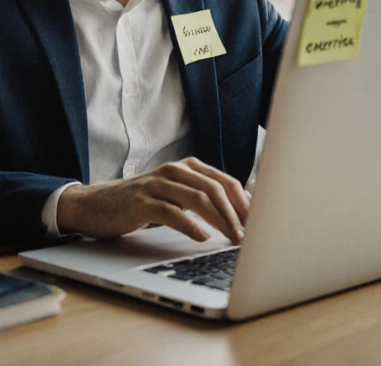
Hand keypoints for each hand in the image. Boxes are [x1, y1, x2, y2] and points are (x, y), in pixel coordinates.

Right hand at [57, 157, 249, 243]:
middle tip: (248, 235)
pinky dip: (190, 225)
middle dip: (237, 214)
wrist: (95, 205)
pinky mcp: (141, 201)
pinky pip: (171, 212)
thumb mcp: (176, 196)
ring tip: (232, 238)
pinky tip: (202, 237)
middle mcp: (175, 171)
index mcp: (189, 167)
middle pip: (216, 189)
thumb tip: (242, 216)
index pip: (227, 182)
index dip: (246, 203)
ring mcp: (157, 184)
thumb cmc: (142, 202)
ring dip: (220, 221)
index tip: (260, 223)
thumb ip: (204, 199)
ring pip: (198, 199)